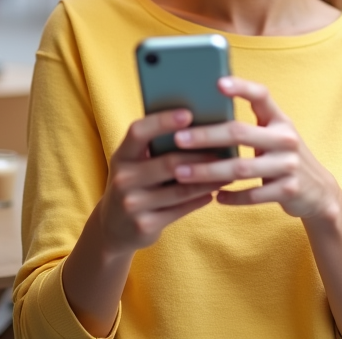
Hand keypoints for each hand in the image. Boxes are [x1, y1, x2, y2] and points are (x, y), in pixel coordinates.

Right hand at [96, 109, 227, 256]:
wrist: (113, 229)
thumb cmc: (134, 185)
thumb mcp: (133, 164)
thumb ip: (154, 147)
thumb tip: (196, 126)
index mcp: (121, 156)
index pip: (138, 132)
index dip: (163, 121)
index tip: (189, 114)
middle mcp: (122, 179)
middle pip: (168, 163)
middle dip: (200, 156)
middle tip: (225, 149)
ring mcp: (132, 204)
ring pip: (180, 189)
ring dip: (208, 180)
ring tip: (228, 172)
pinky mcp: (145, 225)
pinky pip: (181, 209)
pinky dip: (200, 199)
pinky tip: (213, 192)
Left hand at [172, 77, 339, 220]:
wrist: (319, 192)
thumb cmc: (282, 157)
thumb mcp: (274, 136)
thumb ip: (250, 126)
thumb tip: (203, 116)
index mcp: (280, 119)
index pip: (261, 95)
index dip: (241, 87)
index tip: (218, 83)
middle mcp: (286, 139)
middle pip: (240, 133)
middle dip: (206, 136)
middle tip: (178, 139)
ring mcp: (289, 166)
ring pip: (241, 168)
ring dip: (208, 171)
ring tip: (181, 173)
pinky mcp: (289, 190)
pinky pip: (253, 195)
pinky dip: (232, 196)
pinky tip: (214, 196)